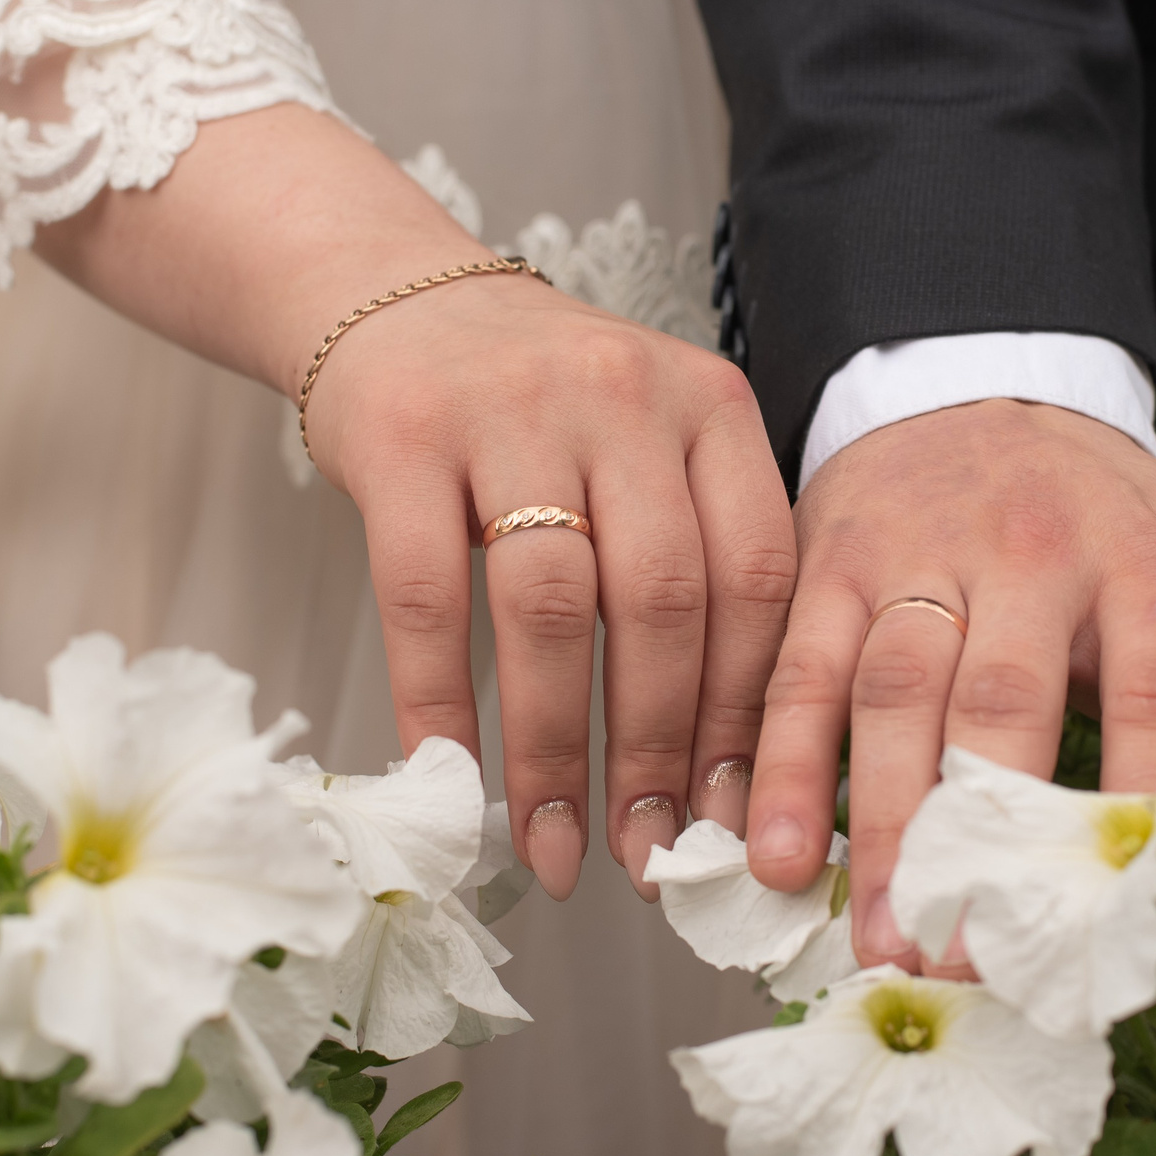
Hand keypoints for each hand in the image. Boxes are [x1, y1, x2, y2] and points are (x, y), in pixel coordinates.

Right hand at [306, 269, 794, 900]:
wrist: (398, 298)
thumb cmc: (540, 409)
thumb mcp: (649, 447)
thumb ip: (698, 560)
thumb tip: (731, 764)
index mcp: (709, 408)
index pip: (757, 579)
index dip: (747, 713)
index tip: (731, 819)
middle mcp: (622, 397)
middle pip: (663, 603)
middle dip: (660, 752)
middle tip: (648, 857)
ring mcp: (509, 409)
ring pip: (552, 607)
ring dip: (556, 748)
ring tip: (555, 845)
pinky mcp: (402, 435)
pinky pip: (424, 594)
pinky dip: (436, 701)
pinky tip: (449, 778)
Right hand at [744, 399, 1155, 967]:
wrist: (980, 385)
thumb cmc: (1101, 515)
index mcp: (1144, 561)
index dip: (1143, 797)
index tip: (1128, 906)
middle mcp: (1031, 548)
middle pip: (1004, 700)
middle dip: (986, 837)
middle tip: (972, 958)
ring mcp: (921, 552)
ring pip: (893, 692)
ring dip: (881, 825)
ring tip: (882, 937)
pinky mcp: (831, 562)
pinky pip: (800, 672)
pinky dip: (783, 768)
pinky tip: (777, 852)